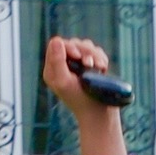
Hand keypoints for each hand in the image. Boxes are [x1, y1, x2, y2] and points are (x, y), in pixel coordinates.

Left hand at [41, 35, 128, 154]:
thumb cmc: (79, 100)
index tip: (77, 57)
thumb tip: (57, 40)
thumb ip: (57, 61)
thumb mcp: (64, 82)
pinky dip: (101, 58)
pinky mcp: (91, 67)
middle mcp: (64, 66)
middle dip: (84, 51)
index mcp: (52, 69)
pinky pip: (97, 52)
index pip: (57, 44)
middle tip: (89, 64)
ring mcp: (78, 66)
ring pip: (86, 46)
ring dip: (94, 54)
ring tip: (98, 67)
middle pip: (73, 43)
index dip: (69, 47)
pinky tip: (103, 68)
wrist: (98, 113)